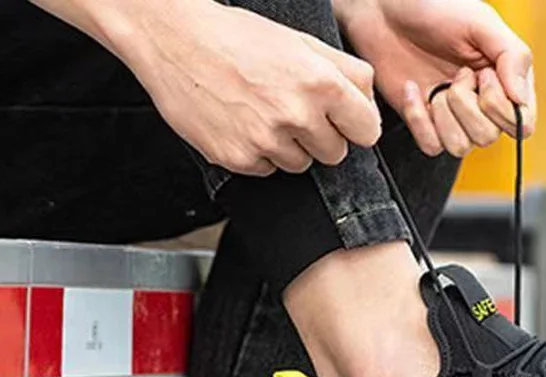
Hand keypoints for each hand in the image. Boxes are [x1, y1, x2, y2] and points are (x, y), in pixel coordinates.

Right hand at [32, 0, 381, 174]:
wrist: (173, 38)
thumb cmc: (237, 37)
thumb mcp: (300, 42)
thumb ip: (345, 71)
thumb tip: (371, 101)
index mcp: (321, 82)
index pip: (368, 131)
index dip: (355, 125)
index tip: (343, 120)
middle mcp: (297, 114)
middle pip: (336, 154)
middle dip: (321, 137)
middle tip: (292, 110)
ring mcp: (267, 140)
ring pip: (301, 165)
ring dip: (288, 146)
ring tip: (262, 112)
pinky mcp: (240, 158)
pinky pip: (267, 170)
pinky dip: (258, 153)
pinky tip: (242, 122)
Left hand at [337, 0, 535, 156]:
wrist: (386, 11)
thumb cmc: (435, 8)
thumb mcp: (481, 22)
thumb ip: (512, 57)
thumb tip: (520, 100)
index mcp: (505, 82)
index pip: (522, 124)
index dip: (502, 108)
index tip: (484, 75)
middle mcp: (482, 105)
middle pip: (487, 138)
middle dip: (466, 105)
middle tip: (457, 73)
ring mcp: (453, 118)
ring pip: (459, 147)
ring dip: (443, 114)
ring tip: (437, 83)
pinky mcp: (425, 125)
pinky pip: (431, 146)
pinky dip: (418, 118)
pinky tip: (414, 90)